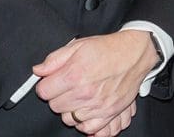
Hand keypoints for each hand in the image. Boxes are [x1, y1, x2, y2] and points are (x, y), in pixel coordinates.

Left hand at [35, 31, 159, 132]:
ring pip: (68, 119)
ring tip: (78, 96)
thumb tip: (38, 70)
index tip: (53, 81)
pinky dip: (84, 122)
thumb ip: (54, 59)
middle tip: (68, 86)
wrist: (135, 53)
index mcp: (74, 75)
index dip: (46, 85)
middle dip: (58, 96)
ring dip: (70, 109)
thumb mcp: (78, 46)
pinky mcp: (109, 112)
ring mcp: (97, 105)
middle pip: (55, 106)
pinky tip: (86, 109)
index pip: (43, 92)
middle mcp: (85, 93)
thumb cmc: (108, 49)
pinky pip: (87, 128)